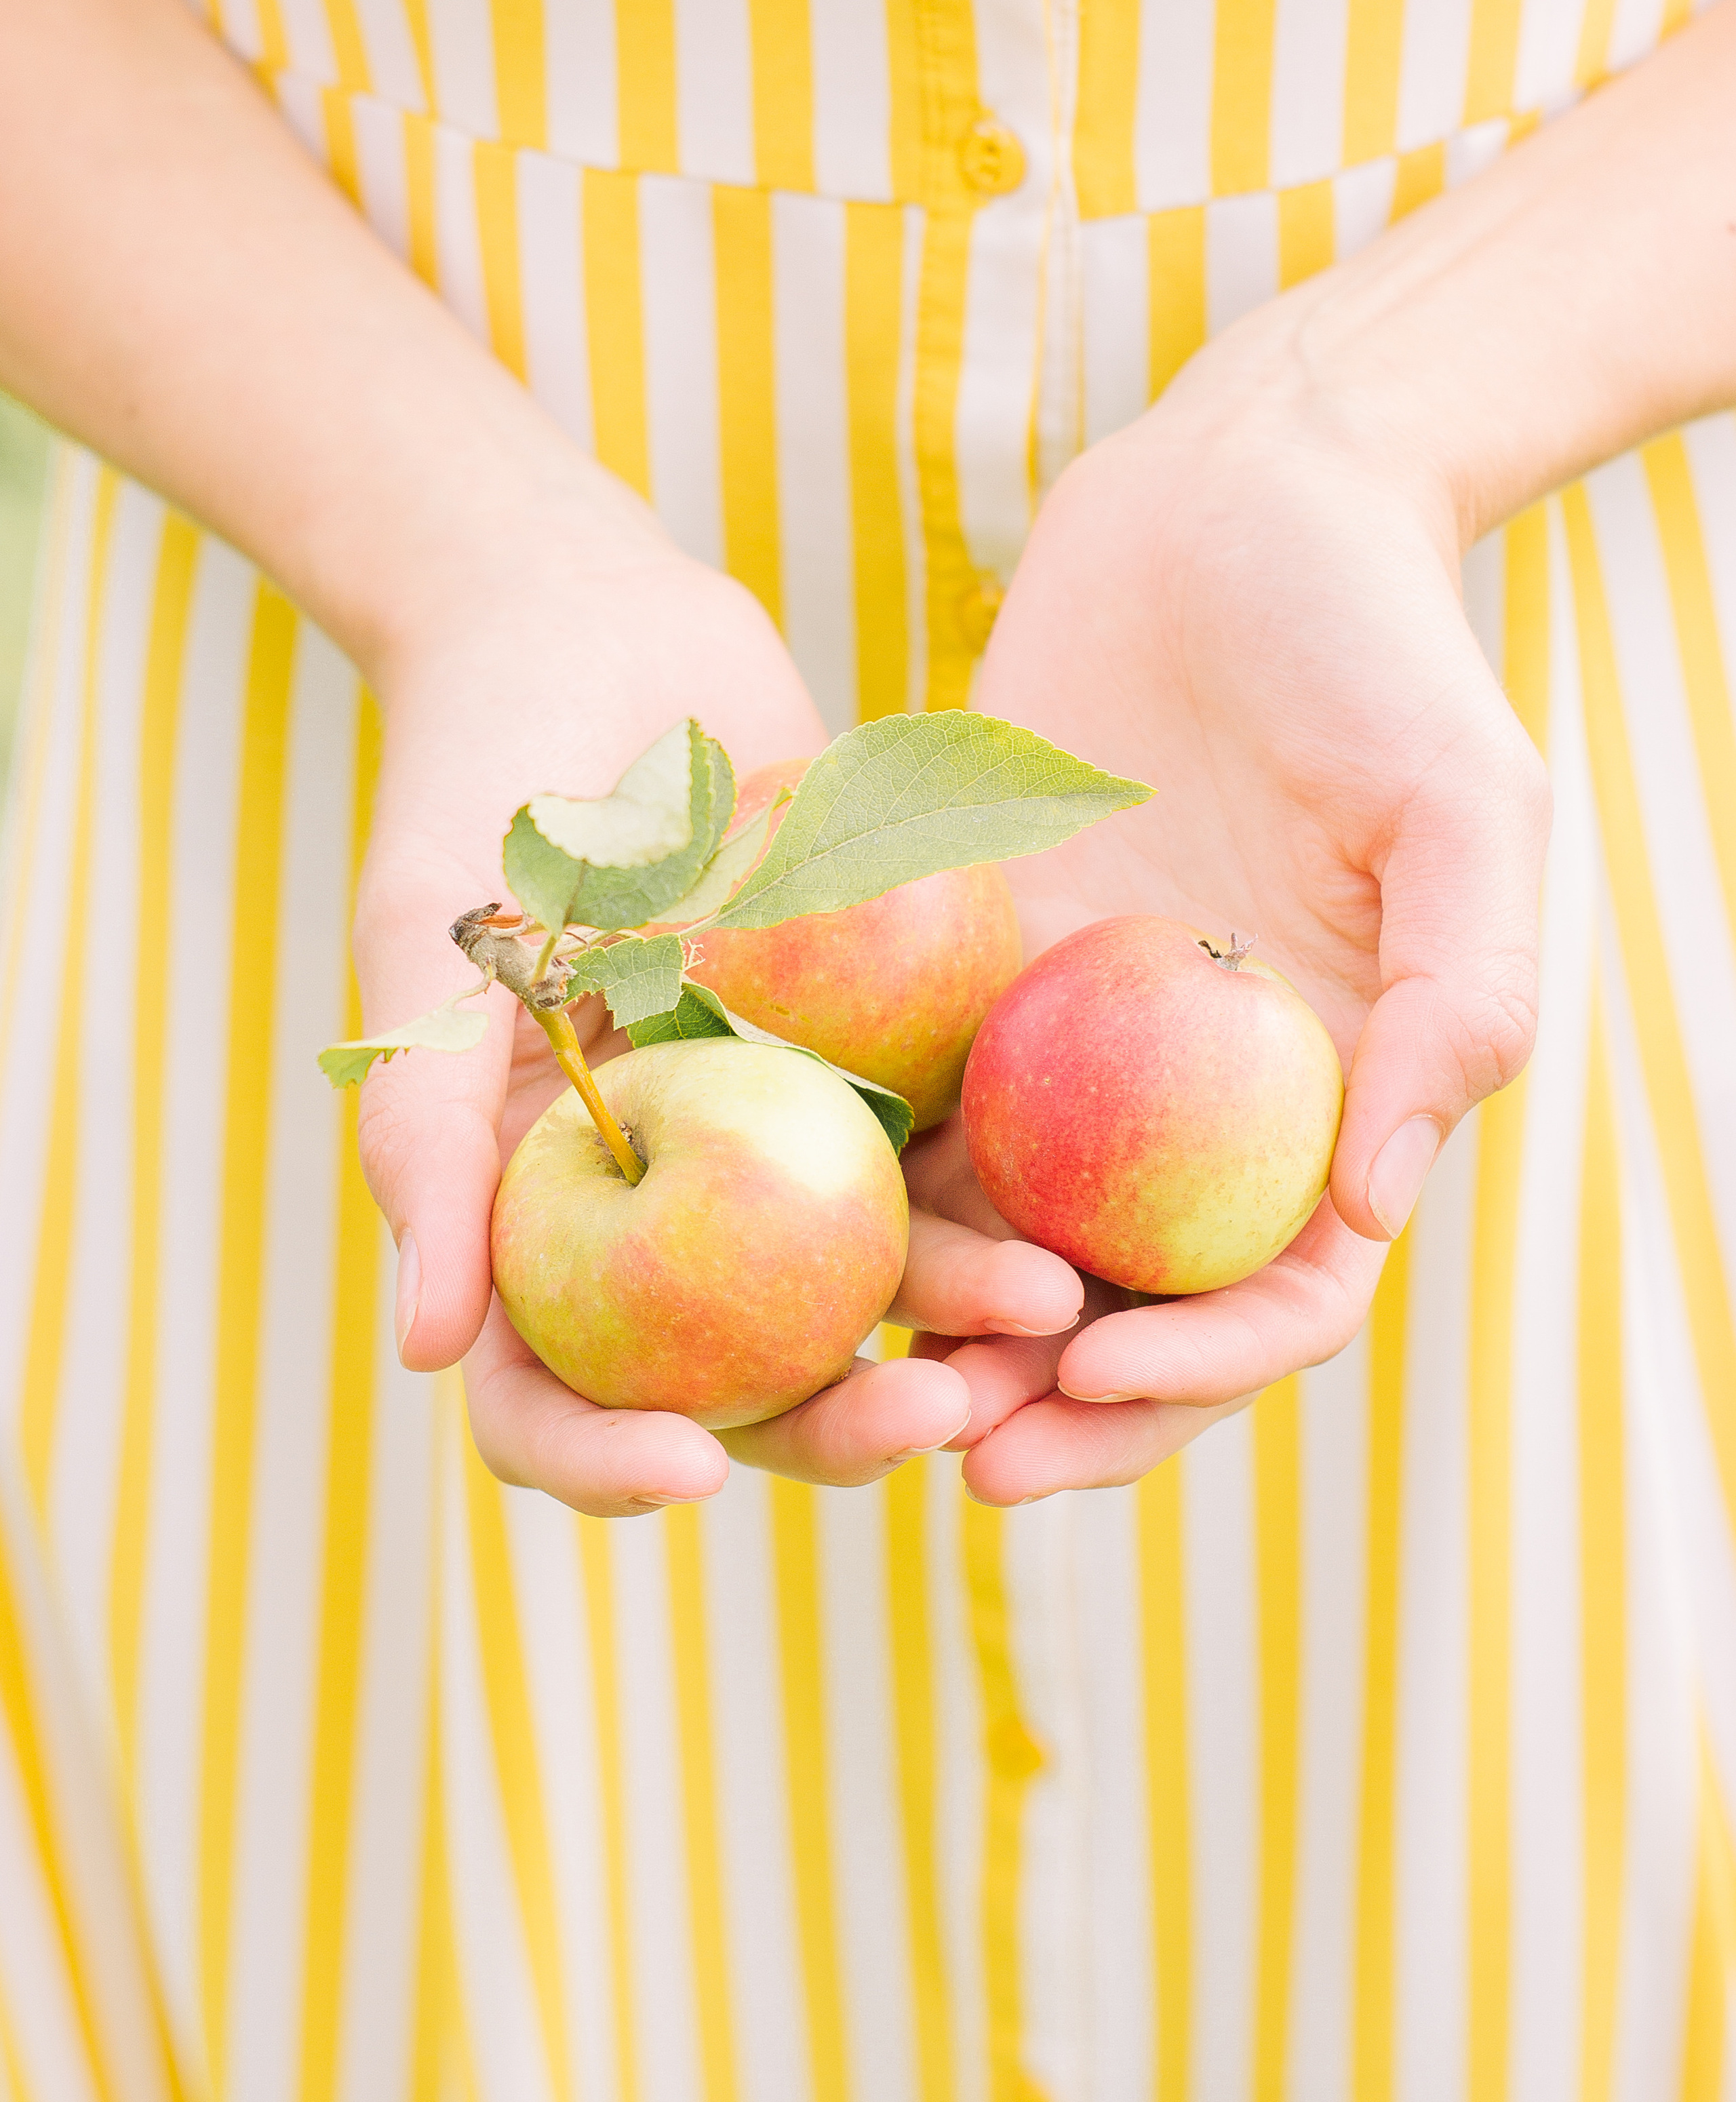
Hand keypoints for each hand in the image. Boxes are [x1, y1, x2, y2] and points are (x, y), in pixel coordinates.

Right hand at [350, 498, 1082, 1515]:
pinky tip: (1088, 1212)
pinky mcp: (881, 1064)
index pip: (554, 1397)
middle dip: (837, 1426)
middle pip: (744, 1382)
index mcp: (531, 1217)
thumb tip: (427, 1350)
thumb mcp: (430, 943)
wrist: (598, 629)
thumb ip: (423, 1131)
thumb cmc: (476, 781)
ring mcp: (775, 1146)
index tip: (699, 1472)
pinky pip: (949, 1158)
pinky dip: (1010, 1198)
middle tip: (938, 1415)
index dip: (610, 1465)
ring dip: (956, 1325)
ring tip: (1051, 1310)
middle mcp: (662, 1210)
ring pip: (869, 1291)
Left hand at [927, 316, 1549, 1502]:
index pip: (1275, 1300)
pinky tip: (787, 1236)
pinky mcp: (965, 986)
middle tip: (954, 1456)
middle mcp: (1198, 1113)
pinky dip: (861, 1191)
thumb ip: (1457, 1006)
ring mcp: (1076, 1060)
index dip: (1201, 1373)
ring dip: (937, 1333)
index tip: (1097, 1388)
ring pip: (1004, 1248)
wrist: (1237, 508)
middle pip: (1131, 1315)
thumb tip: (1379, 1206)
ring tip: (855, 1392)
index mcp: (1328, 1106)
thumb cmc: (1382, 649)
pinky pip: (909, 1114)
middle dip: (1055, 1409)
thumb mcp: (1472, 815)